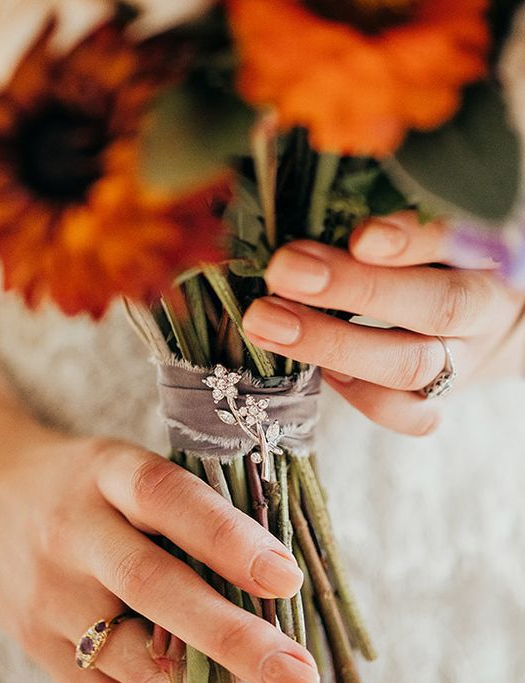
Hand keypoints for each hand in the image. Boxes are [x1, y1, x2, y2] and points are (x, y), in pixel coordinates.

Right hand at [0, 427, 319, 682]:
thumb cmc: (80, 479)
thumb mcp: (122, 466)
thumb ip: (180, 510)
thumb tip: (267, 577)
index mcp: (103, 472)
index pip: (166, 499)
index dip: (226, 537)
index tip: (285, 576)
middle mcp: (72, 532)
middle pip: (150, 585)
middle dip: (229, 636)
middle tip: (298, 676)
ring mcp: (49, 593)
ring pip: (128, 654)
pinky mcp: (37, 643)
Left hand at [243, 211, 524, 434]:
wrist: (487, 322)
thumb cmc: (436, 259)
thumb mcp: (426, 229)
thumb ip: (383, 220)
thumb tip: (304, 198)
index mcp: (486, 252)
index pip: (458, 241)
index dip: (412, 240)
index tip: (362, 237)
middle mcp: (483, 310)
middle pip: (436, 306)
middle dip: (353, 290)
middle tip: (283, 272)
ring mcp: (463, 362)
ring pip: (412, 365)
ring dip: (331, 343)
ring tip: (265, 321)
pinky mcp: (439, 401)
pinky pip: (405, 413)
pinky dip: (357, 392)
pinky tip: (317, 366)